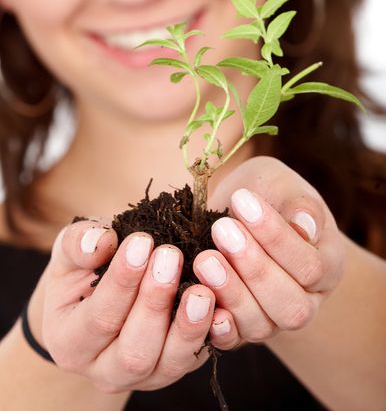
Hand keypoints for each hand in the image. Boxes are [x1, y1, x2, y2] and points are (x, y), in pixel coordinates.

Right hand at [28, 221, 215, 393]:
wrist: (99, 289)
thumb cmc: (83, 267)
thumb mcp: (70, 250)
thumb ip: (78, 243)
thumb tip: (101, 242)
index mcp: (69, 342)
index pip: (98, 318)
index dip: (121, 280)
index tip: (141, 241)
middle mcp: (104, 370)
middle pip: (133, 350)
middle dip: (154, 302)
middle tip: (170, 255)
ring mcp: (144, 375)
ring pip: (168, 363)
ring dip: (187, 326)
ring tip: (201, 288)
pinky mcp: (175, 366)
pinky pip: (197, 358)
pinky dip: (212, 334)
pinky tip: (223, 306)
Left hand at [193, 156, 344, 349]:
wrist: (237, 214)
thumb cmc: (266, 194)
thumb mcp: (281, 184)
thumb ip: (297, 202)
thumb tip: (304, 227)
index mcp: (326, 264)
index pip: (310, 265)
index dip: (276, 236)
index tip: (243, 200)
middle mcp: (305, 300)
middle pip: (291, 305)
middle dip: (254, 268)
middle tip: (222, 229)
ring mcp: (272, 319)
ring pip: (261, 325)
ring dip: (231, 292)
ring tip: (205, 258)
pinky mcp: (238, 328)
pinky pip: (231, 340)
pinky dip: (215, 325)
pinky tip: (198, 298)